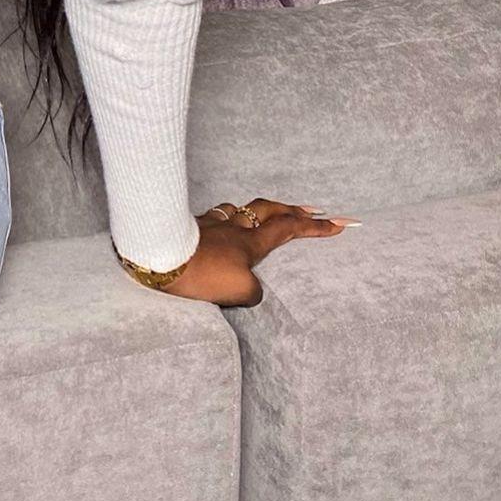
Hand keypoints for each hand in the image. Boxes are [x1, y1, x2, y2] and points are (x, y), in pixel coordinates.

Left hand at [156, 198, 358, 306]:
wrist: (160, 255)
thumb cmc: (202, 274)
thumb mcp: (239, 292)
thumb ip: (254, 291)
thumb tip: (252, 288)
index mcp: (252, 243)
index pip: (291, 230)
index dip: (317, 227)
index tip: (340, 223)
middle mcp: (235, 228)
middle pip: (270, 209)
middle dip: (294, 209)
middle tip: (313, 210)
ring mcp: (212, 224)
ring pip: (241, 209)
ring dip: (258, 210)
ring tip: (266, 213)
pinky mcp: (191, 227)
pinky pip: (217, 216)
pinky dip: (228, 217)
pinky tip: (222, 222)